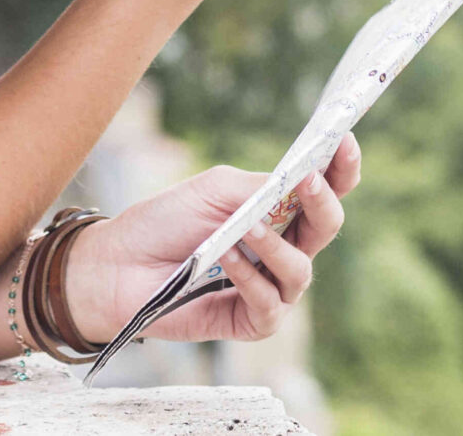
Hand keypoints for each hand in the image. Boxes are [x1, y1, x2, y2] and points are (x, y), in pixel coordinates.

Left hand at [58, 134, 363, 347]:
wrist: (116, 265)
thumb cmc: (164, 221)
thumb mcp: (215, 189)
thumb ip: (260, 187)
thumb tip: (301, 184)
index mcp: (275, 210)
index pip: (322, 191)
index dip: (341, 169)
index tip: (345, 142)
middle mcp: (279, 247)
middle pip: (325, 228)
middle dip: (323, 203)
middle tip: (309, 182)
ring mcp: (268, 286)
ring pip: (301, 271)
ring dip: (277, 247)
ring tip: (247, 229)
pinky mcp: (249, 320)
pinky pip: (270, 305)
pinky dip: (250, 279)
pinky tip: (227, 261)